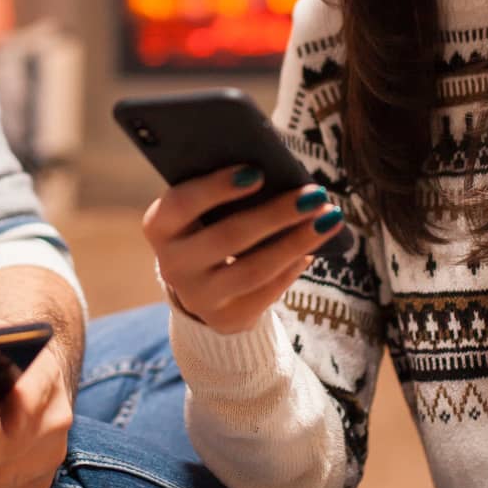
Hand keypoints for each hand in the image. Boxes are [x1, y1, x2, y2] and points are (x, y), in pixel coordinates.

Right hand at [143, 165, 344, 333]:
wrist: (201, 281)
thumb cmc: (208, 223)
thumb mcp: (203, 206)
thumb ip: (226, 185)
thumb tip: (276, 168)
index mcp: (159, 226)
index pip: (182, 204)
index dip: (216, 188)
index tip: (257, 172)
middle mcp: (173, 264)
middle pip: (228, 237)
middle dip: (276, 213)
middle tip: (315, 193)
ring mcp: (198, 296)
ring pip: (253, 269)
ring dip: (296, 242)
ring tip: (328, 217)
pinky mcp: (225, 319)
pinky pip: (266, 292)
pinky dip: (292, 267)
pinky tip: (314, 247)